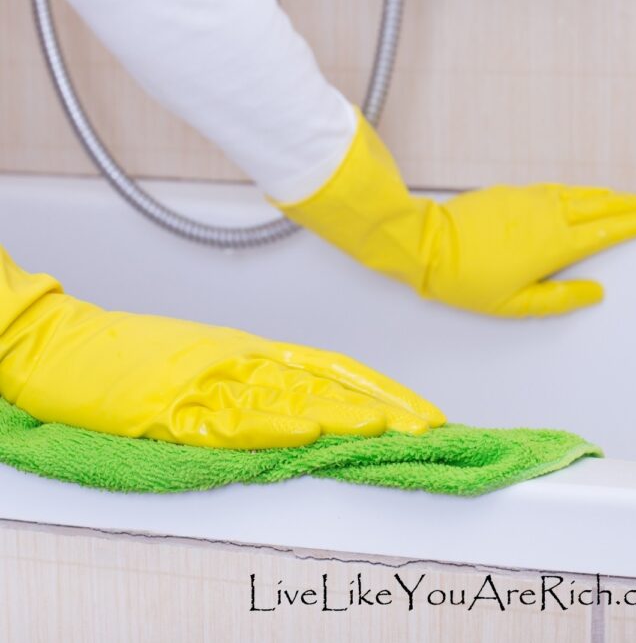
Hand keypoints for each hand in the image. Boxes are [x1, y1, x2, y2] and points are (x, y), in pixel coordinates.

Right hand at [0, 248, 444, 448]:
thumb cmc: (135, 356)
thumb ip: (258, 382)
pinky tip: (300, 436)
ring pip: (285, 400)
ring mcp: (205, 382)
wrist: (64, 345)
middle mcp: (239, 361)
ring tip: (383, 428)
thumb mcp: (209, 360)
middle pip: (322, 385)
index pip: (331, 369)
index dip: (379, 389)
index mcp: (251, 350)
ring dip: (337, 415)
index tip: (418, 408)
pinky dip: (266, 428)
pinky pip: (224, 420)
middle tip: (425, 424)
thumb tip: (309, 408)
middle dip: (377, 406)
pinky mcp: (167, 407)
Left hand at [276, 109, 635, 317]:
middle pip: (605, 206)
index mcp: (553, 245)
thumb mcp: (512, 305)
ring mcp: (531, 200)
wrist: (425, 244)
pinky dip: (582, 192)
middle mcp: (548, 216)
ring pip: (582, 195)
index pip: (610, 231)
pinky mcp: (514, 193)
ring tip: (635, 200)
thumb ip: (557, 298)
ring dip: (613, 196)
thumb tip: (594, 291)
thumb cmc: (465, 280)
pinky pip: (559, 190)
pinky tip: (587, 196)